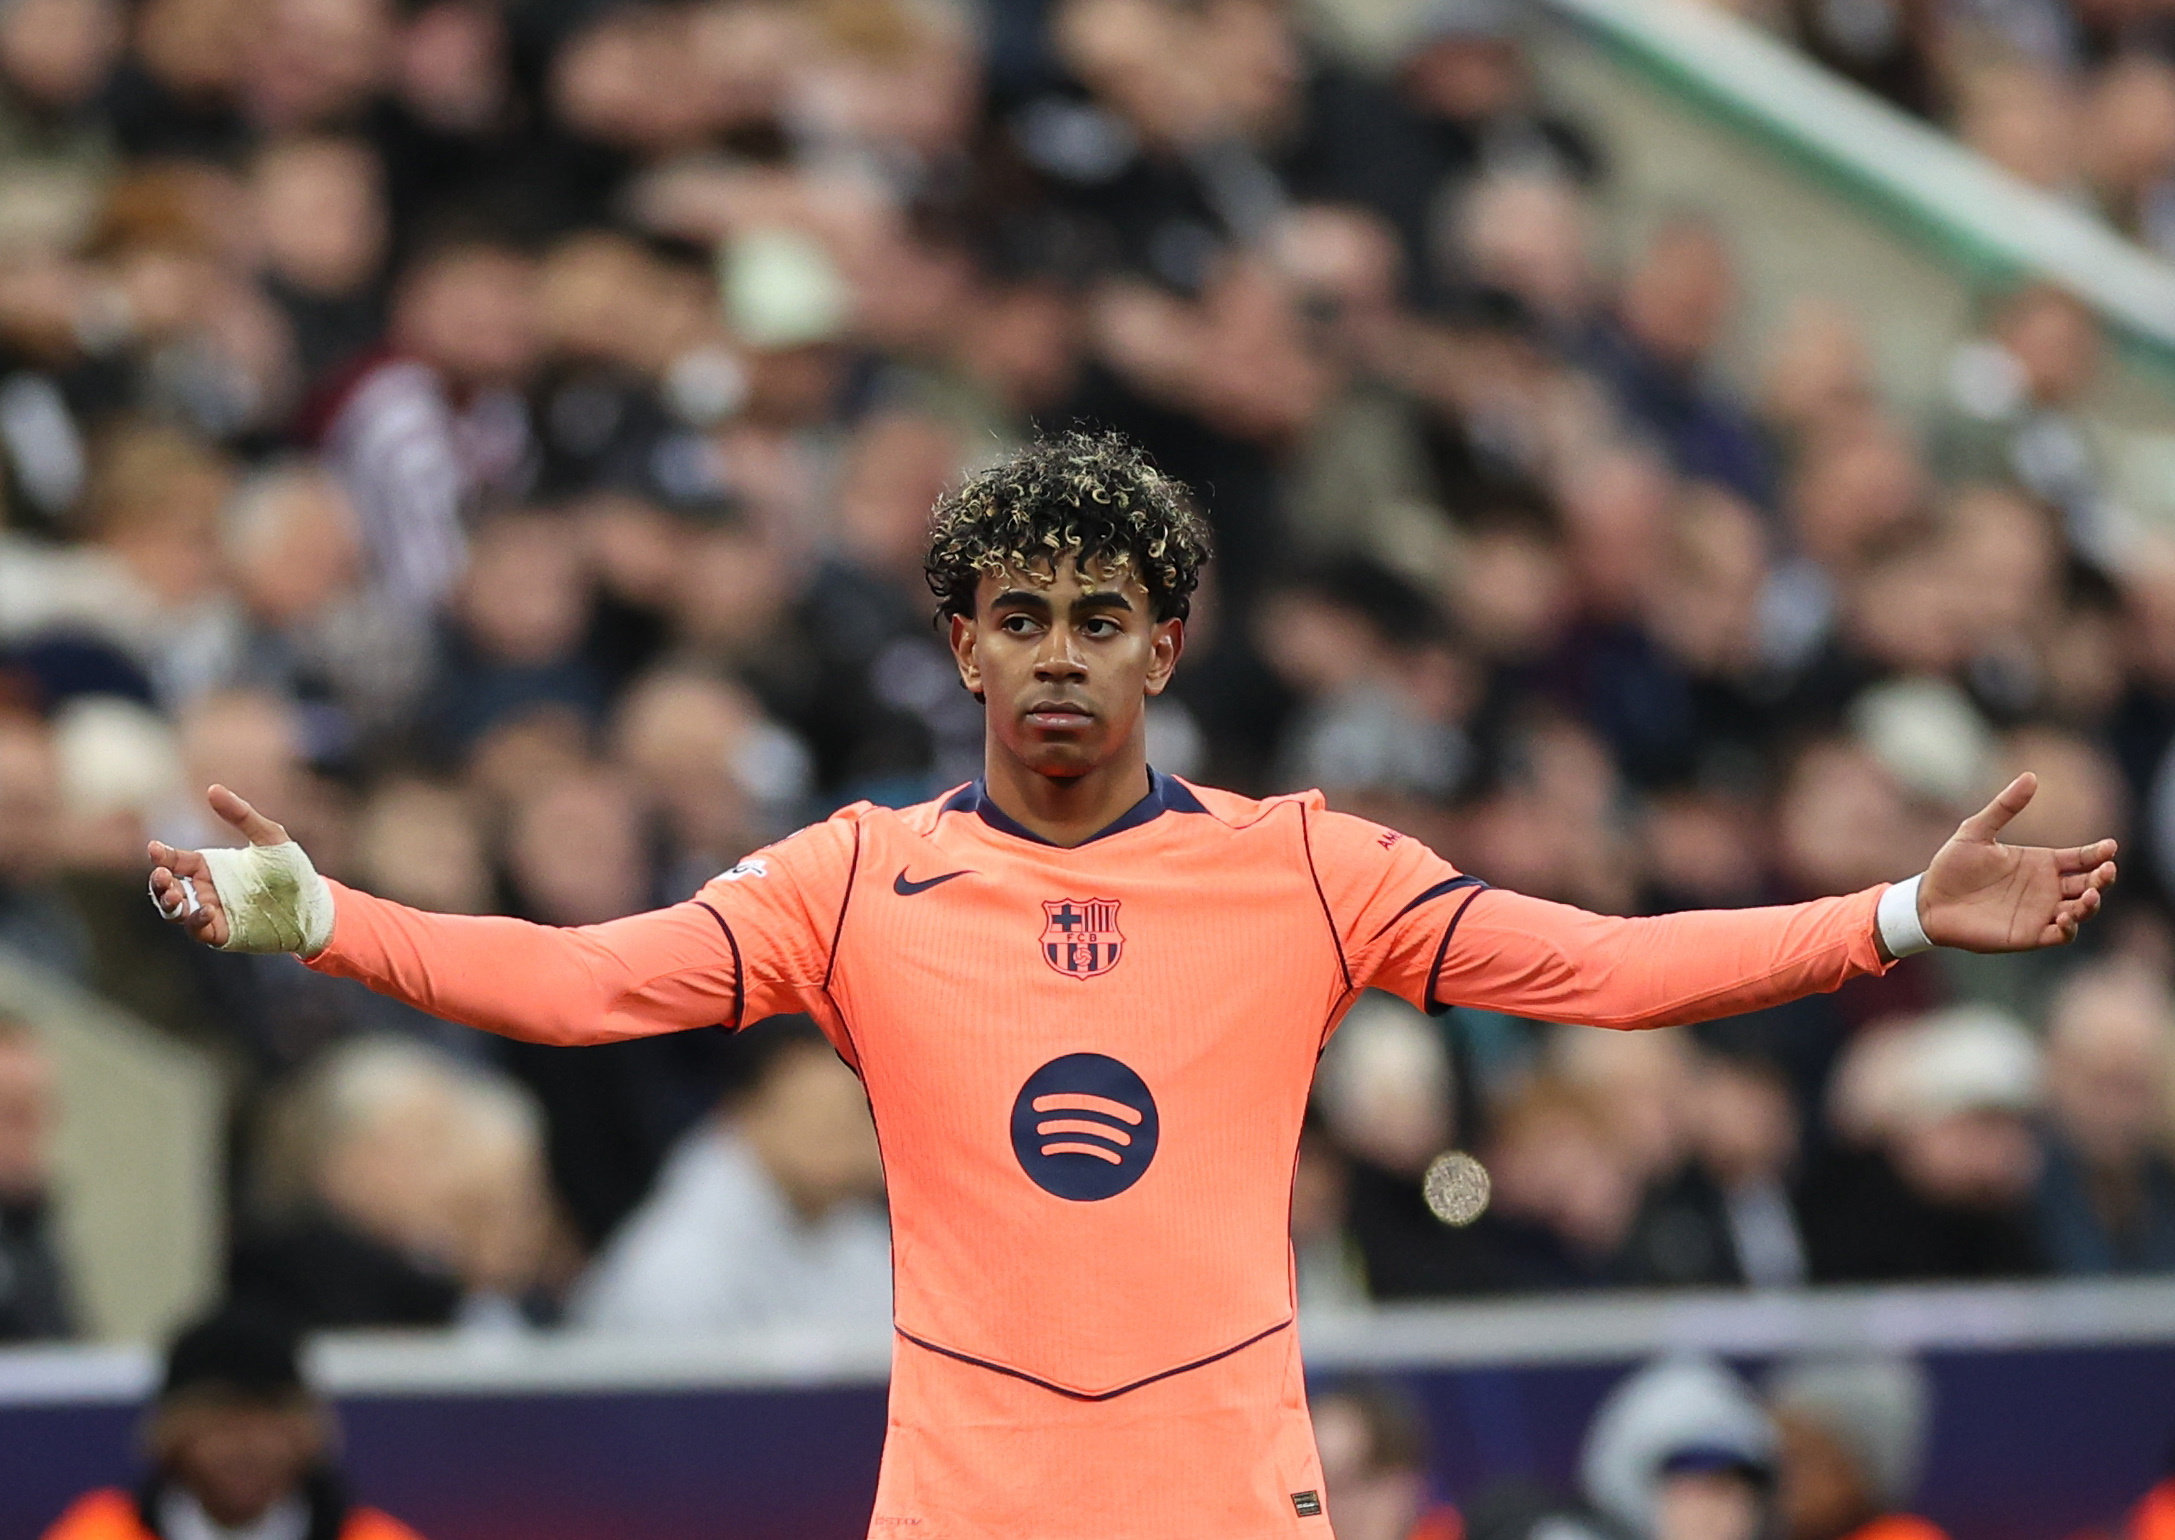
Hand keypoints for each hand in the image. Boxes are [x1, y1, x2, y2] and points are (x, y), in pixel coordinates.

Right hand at [147, 785, 292, 949]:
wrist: (313, 906)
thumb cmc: (291, 869)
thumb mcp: (269, 838)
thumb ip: (242, 815)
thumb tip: (213, 789)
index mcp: (210, 866)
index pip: (175, 860)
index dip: (161, 855)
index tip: (154, 849)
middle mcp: (206, 889)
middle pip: (168, 887)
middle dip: (159, 883)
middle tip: (163, 876)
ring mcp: (212, 913)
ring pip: (176, 911)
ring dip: (169, 904)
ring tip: (175, 896)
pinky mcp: (223, 934)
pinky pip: (199, 930)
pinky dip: (196, 921)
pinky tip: (206, 910)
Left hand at [1918, 773, 2118, 952]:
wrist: (1928, 900)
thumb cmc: (1952, 865)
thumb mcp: (1976, 830)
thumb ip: (2004, 806)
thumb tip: (2030, 776)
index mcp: (2041, 862)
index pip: (2081, 858)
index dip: (2099, 853)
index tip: (2109, 847)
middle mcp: (2046, 888)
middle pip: (2090, 883)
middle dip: (2104, 877)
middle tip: (2107, 870)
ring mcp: (2040, 912)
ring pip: (2081, 910)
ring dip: (2091, 904)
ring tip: (2090, 893)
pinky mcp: (2029, 935)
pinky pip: (2059, 936)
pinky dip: (2068, 929)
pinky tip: (2064, 918)